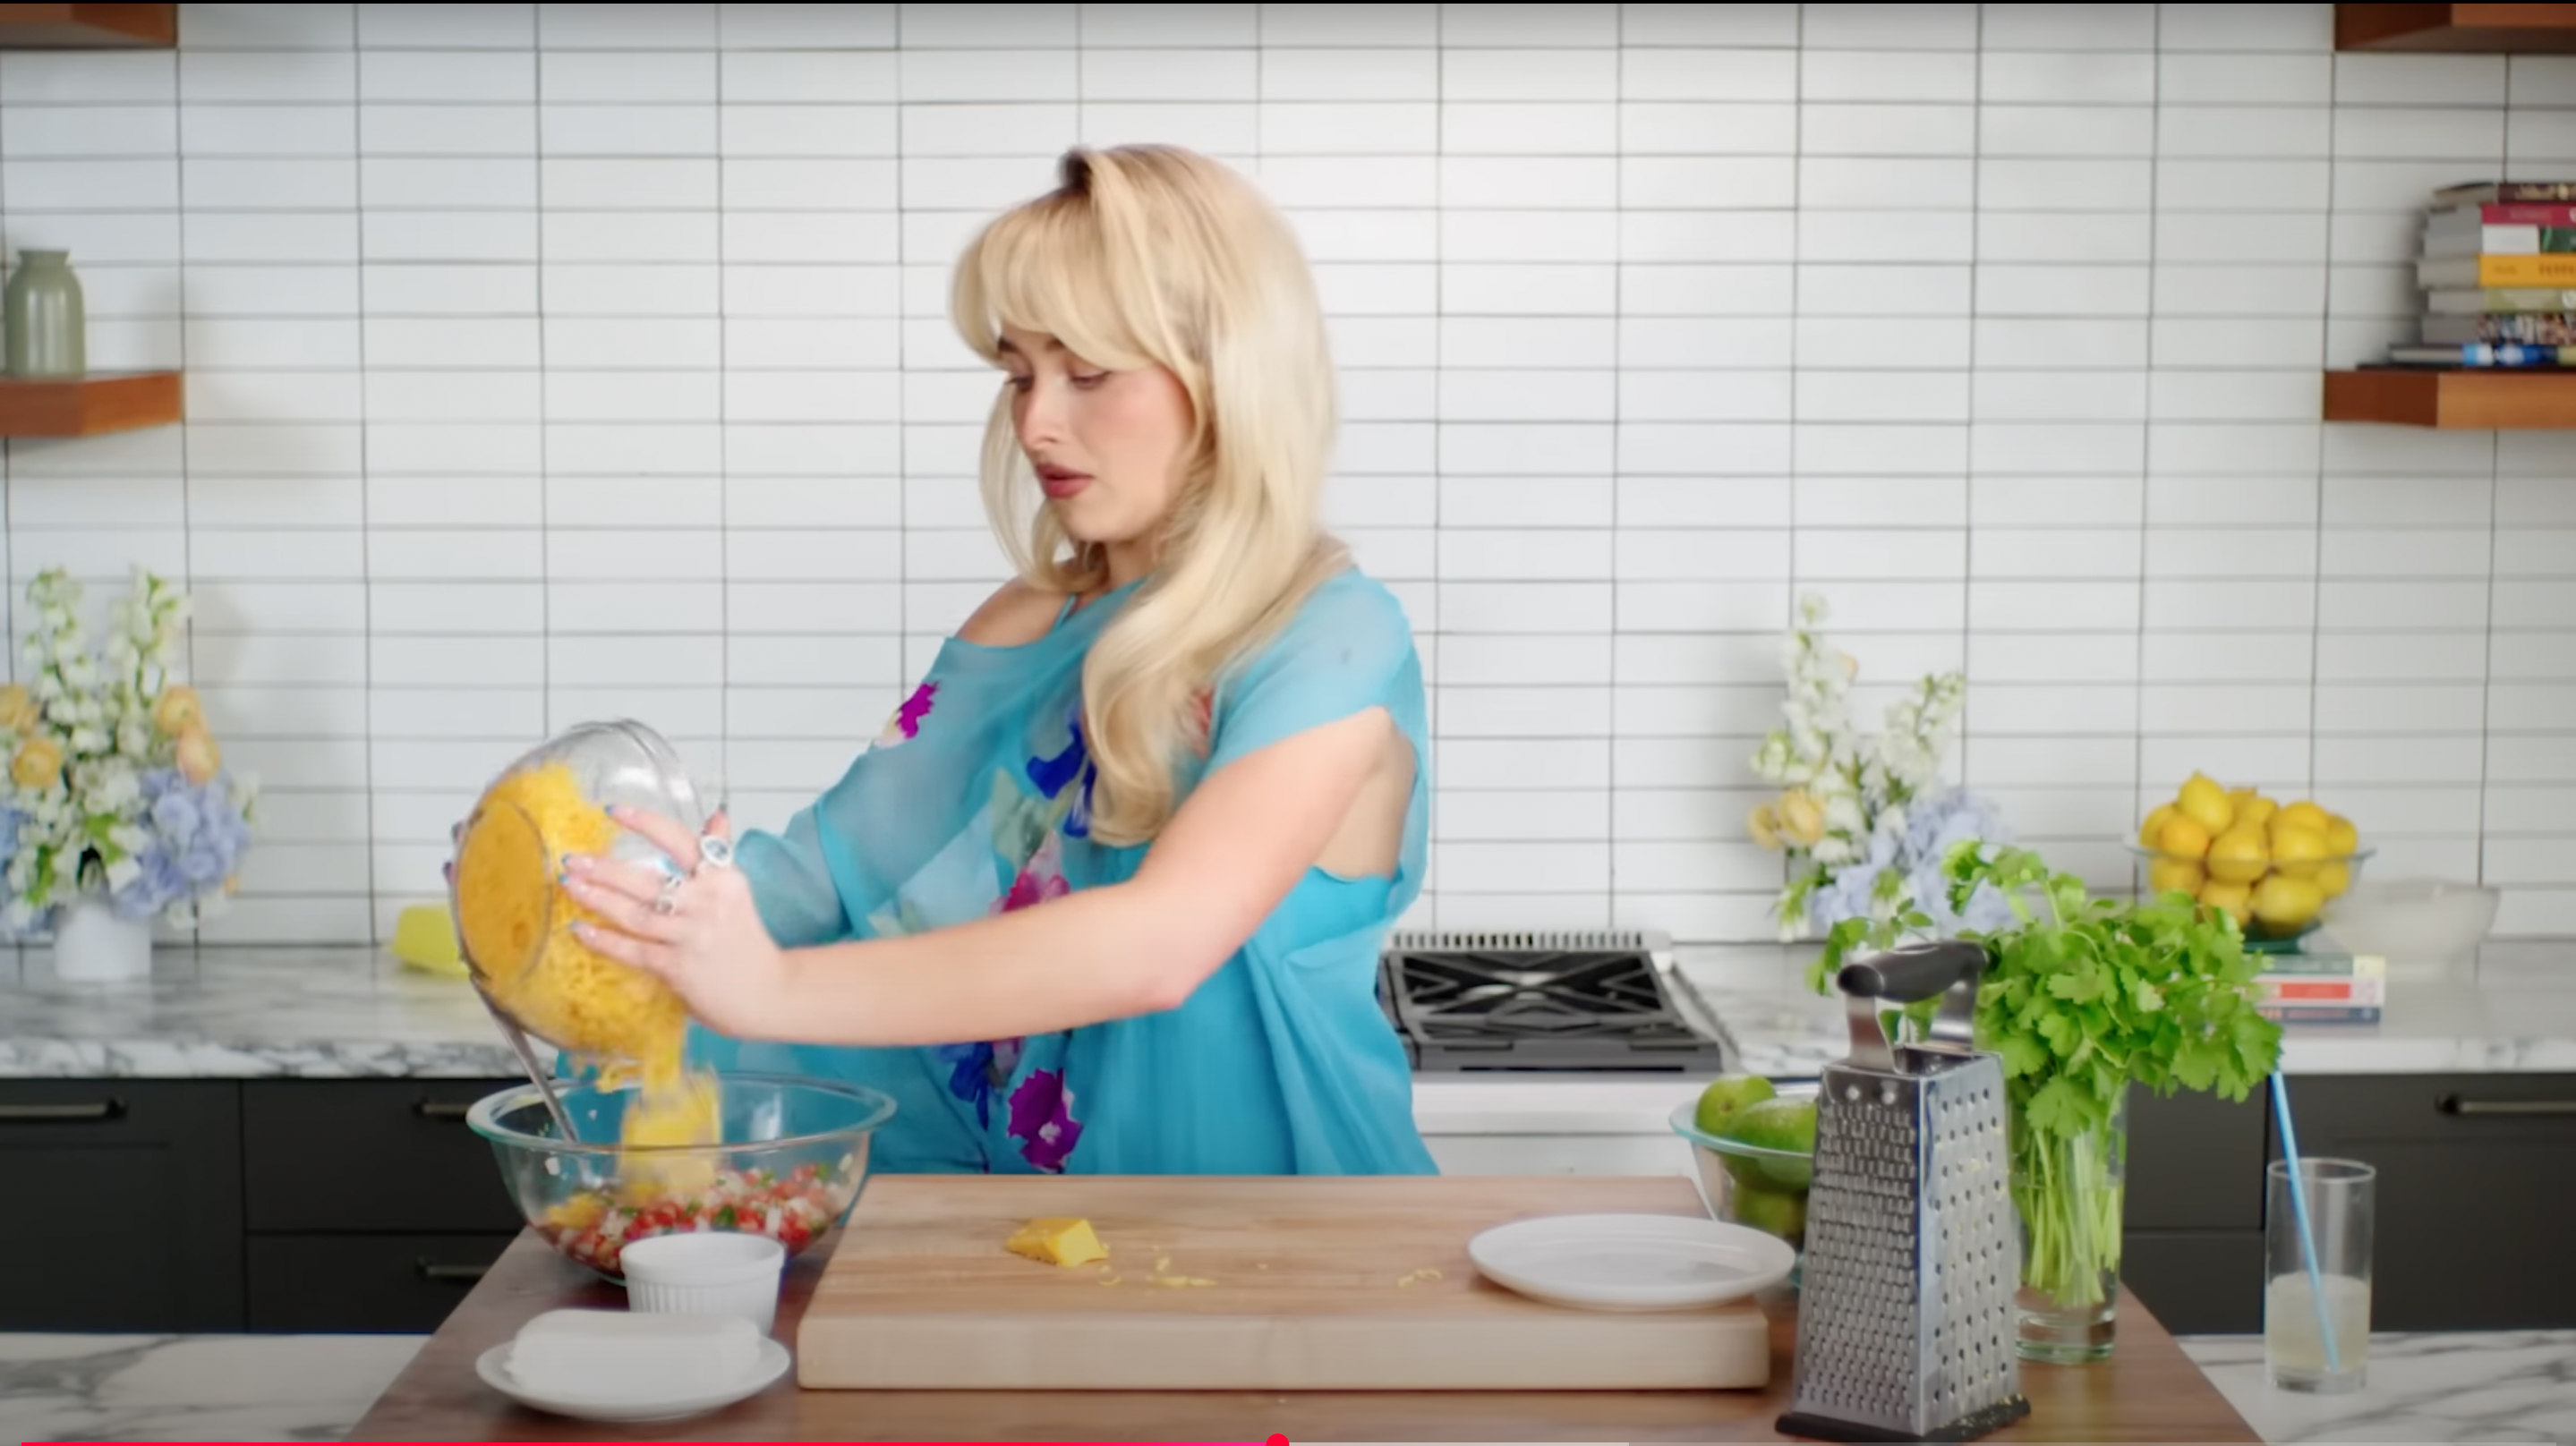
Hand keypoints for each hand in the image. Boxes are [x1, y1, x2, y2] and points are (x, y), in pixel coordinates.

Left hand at [557, 806, 796, 1039]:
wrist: (768, 991)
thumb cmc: (746, 939)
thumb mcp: (737, 891)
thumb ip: (720, 853)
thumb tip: (716, 815)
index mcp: (722, 878)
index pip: (682, 842)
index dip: (646, 823)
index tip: (614, 810)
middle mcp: (707, 903)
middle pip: (648, 880)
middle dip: (606, 869)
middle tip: (573, 858)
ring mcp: (690, 936)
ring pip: (635, 914)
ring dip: (599, 899)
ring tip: (571, 884)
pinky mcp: (677, 967)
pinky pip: (633, 950)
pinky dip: (605, 940)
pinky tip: (580, 929)